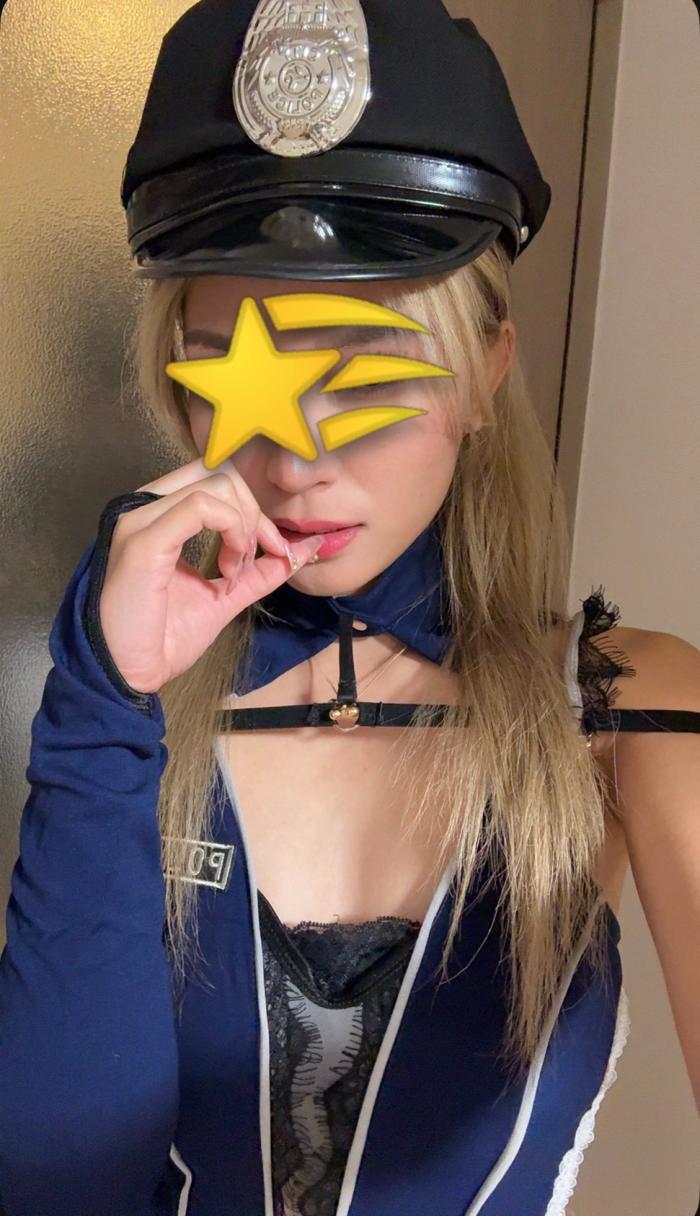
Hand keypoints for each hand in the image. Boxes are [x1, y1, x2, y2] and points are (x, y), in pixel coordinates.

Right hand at [96, 458, 322, 694]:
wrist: (126, 673)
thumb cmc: (161, 638)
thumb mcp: (222, 597)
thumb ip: (256, 572)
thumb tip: (298, 552)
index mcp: (159, 516)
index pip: (214, 478)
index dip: (252, 507)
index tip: (274, 549)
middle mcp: (146, 508)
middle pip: (220, 474)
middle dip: (254, 514)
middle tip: (254, 560)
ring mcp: (141, 519)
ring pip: (216, 486)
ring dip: (244, 527)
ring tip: (236, 571)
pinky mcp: (144, 540)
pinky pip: (202, 507)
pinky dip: (232, 533)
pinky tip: (229, 571)